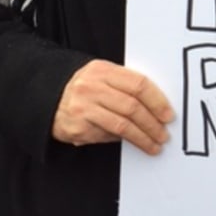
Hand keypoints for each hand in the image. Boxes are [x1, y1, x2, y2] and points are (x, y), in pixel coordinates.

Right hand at [52, 59, 173, 154]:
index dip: (157, 101)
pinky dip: (122, 140)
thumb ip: (126, 86)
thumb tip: (157, 108)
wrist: (47, 97)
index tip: (168, 115)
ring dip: (142, 138)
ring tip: (154, 145)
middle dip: (152, 124)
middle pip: (132, 107)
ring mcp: (83, 108)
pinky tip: (131, 142)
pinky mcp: (77, 128)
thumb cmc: (85, 88)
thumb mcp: (103, 77)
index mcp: (103, 71)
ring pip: (122, 125)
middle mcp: (92, 88)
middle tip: (164, 134)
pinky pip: (107, 136)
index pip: (138, 85)